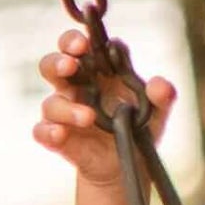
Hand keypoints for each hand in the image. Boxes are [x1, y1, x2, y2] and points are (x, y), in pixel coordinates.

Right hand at [32, 29, 176, 187]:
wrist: (128, 164)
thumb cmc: (139, 127)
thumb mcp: (158, 111)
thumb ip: (163, 96)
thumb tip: (160, 85)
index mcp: (97, 71)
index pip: (80, 46)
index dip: (78, 40)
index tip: (87, 43)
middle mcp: (76, 87)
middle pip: (53, 64)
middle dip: (59, 60)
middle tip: (71, 63)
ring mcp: (64, 112)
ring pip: (51, 102)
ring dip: (66, 108)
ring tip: (88, 117)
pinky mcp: (58, 137)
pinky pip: (41, 131)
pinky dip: (48, 132)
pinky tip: (60, 134)